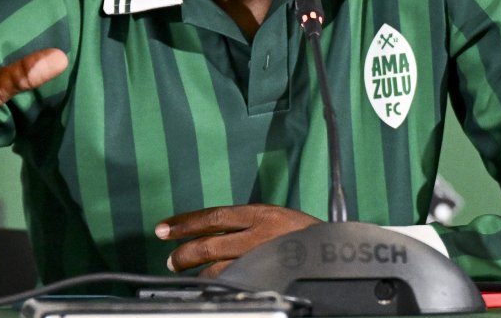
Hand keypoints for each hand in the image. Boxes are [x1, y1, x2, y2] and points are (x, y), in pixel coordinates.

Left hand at [156, 204, 319, 276]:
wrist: (336, 250)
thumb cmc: (303, 234)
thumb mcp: (275, 217)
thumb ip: (247, 223)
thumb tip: (213, 230)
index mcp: (259, 214)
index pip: (213, 216)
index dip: (185, 222)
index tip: (164, 227)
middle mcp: (258, 233)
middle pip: (210, 242)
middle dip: (185, 251)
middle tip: (171, 259)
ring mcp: (262, 257)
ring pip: (219, 267)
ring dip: (198, 272)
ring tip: (185, 273)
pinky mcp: (267, 276)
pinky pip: (235, 281)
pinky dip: (219, 284)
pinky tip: (209, 286)